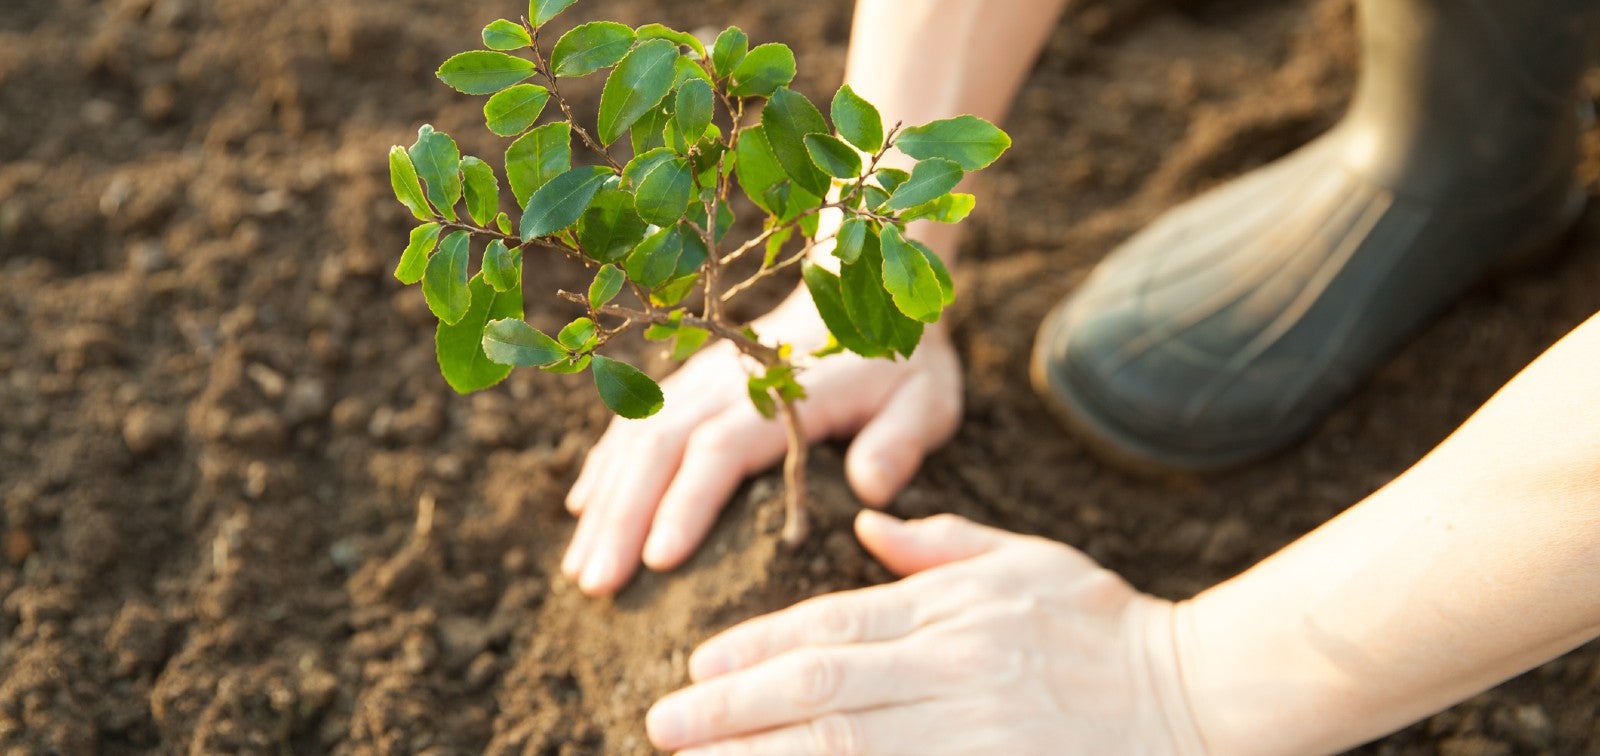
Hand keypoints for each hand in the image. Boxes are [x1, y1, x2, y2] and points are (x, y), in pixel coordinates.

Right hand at [561, 291, 963, 595]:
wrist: (863, 292)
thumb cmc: (899, 363)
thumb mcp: (925, 399)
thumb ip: (900, 442)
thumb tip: (870, 489)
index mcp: (783, 392)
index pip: (721, 449)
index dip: (686, 503)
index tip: (658, 561)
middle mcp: (727, 382)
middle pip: (659, 448)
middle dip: (623, 518)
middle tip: (597, 585)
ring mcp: (700, 379)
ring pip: (635, 438)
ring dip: (604, 503)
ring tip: (579, 570)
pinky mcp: (687, 384)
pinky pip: (633, 422)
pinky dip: (604, 466)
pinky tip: (582, 511)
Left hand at [645, 512, 1207, 754]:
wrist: (1198, 693)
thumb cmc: (1106, 624)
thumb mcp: (1025, 560)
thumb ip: (939, 544)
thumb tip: (867, 521)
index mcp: (952, 609)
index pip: (829, 626)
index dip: (753, 647)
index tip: (696, 666)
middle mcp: (953, 669)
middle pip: (819, 689)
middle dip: (730, 709)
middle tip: (663, 725)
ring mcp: (972, 732)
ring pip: (844, 747)